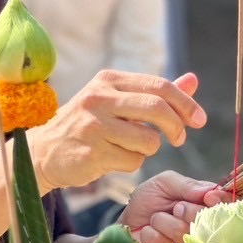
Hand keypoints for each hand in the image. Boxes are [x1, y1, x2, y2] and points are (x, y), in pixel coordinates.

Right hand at [29, 71, 207, 192]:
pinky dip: (131, 163)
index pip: (159, 85)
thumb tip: (192, 80)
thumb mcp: (117, 101)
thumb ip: (155, 92)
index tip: (199, 120)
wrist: (44, 152)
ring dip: (148, 149)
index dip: (185, 103)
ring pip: (148, 140)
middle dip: (176, 126)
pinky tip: (112, 158)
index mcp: (109, 79)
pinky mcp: (92, 152)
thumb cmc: (88, 124)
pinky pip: (133, 161)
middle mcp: (100, 97)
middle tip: (180, 139)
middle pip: (158, 108)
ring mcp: (94, 125)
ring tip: (129, 147)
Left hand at [122, 171, 230, 242]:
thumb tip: (210, 191)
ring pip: (186, 234)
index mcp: (205, 203)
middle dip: (188, 211)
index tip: (208, 198)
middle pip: (210, 222)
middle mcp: (203, 226)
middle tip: (175, 207)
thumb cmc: (148, 201)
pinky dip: (154, 236)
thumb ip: (187, 184)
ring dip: (164, 222)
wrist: (125, 224)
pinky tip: (149, 233)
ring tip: (155, 219)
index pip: (226, 204)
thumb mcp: (164, 183)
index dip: (221, 202)